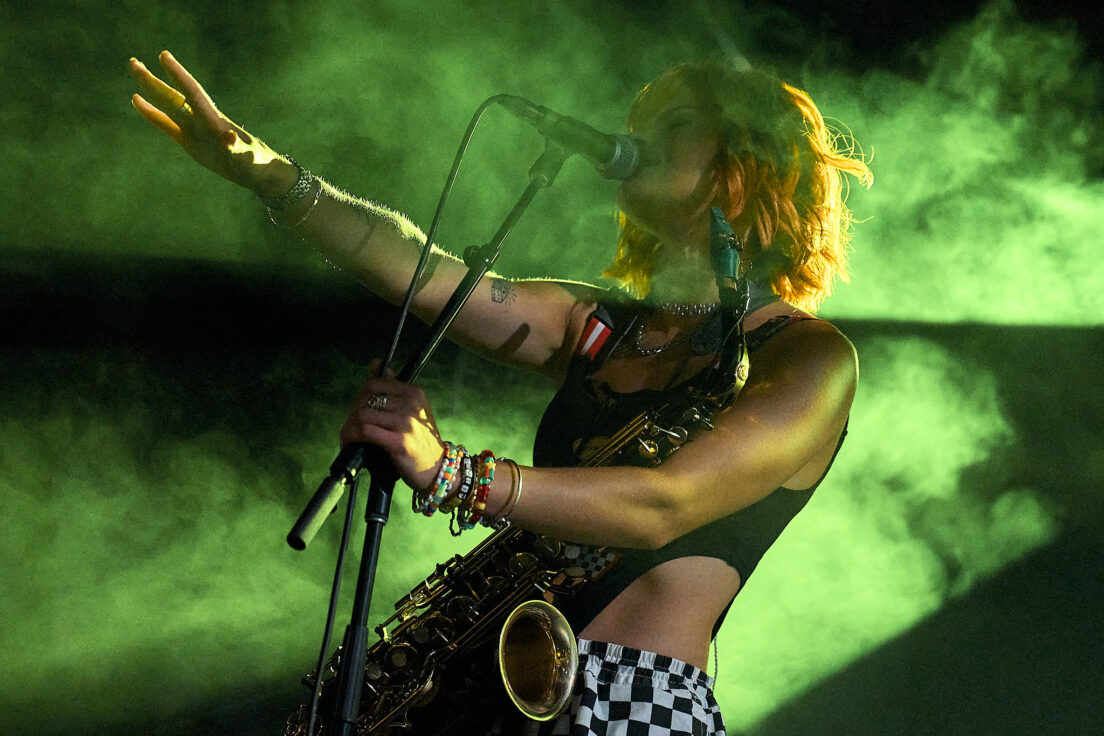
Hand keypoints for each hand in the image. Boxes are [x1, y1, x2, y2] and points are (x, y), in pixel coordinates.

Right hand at [127, 50, 284, 192]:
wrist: (260, 172)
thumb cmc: (258, 164)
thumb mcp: (248, 158)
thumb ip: (237, 149)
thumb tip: (227, 139)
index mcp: (214, 120)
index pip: (193, 93)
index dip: (179, 76)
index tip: (163, 56)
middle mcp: (202, 120)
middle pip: (174, 95)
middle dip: (153, 80)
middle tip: (133, 61)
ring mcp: (195, 130)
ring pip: (168, 105)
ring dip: (150, 89)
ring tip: (135, 69)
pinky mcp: (190, 142)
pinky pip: (167, 124)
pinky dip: (152, 113)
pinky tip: (136, 100)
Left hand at [339, 361, 445, 492]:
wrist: (437, 468)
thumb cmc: (421, 440)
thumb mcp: (411, 409)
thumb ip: (392, 387)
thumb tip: (376, 363)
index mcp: (414, 392)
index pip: (374, 384)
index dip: (361, 397)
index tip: (359, 412)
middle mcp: (411, 403)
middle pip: (366, 398)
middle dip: (353, 413)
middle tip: (351, 428)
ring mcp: (406, 422)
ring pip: (362, 415)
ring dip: (350, 428)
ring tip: (350, 438)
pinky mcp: (399, 441)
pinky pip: (366, 432)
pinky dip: (353, 438)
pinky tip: (352, 444)